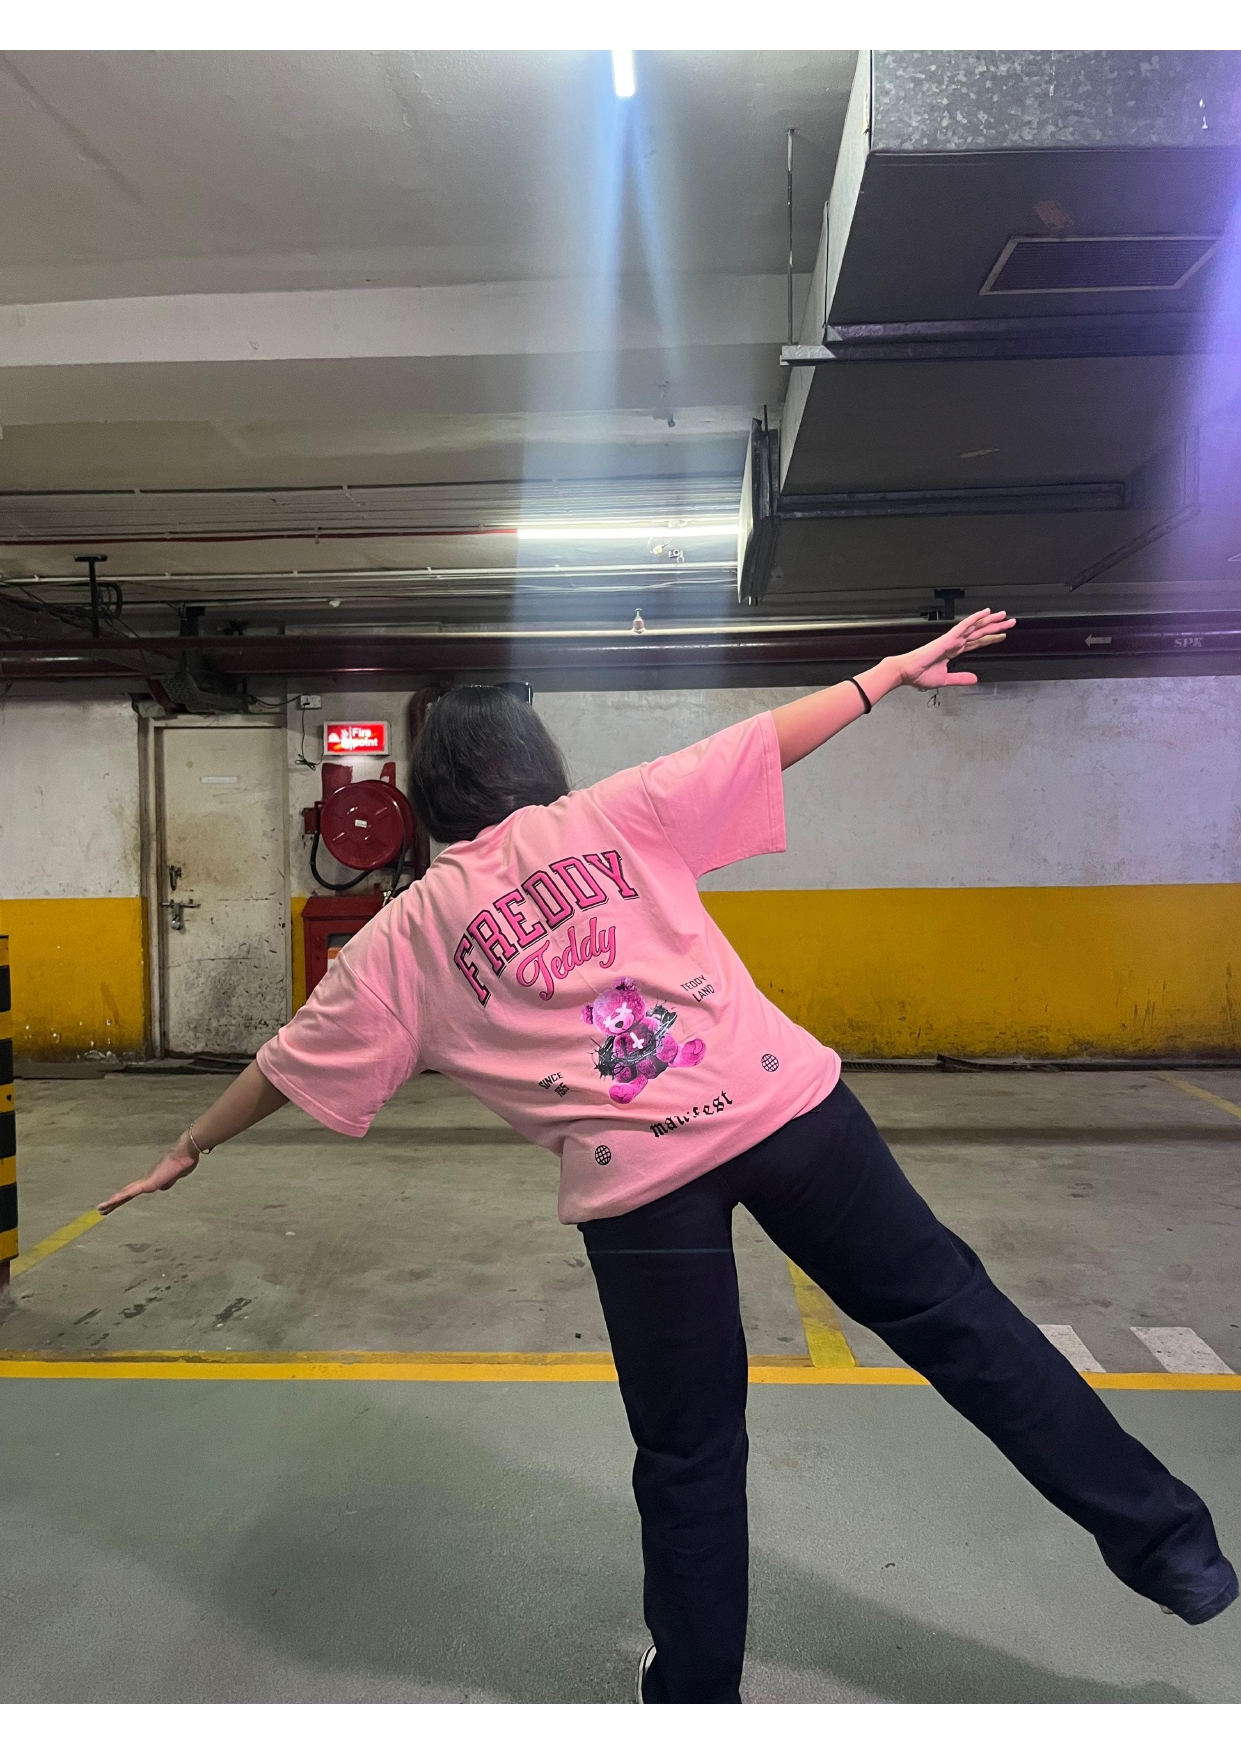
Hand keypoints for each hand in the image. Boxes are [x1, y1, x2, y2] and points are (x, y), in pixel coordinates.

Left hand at [98, 1134, 199, 1214]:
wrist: (184, 1153)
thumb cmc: (181, 1163)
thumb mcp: (174, 1177)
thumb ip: (167, 1182)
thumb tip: (162, 1187)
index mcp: (149, 1181)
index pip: (132, 1192)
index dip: (123, 1198)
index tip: (113, 1204)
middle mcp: (143, 1181)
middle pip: (125, 1193)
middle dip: (113, 1202)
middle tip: (101, 1209)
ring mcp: (145, 1181)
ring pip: (124, 1194)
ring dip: (112, 1201)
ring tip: (100, 1209)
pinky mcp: (148, 1183)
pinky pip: (130, 1193)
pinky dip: (120, 1198)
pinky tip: (111, 1202)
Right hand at [895, 607, 1014, 690]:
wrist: (906, 672)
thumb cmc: (919, 674)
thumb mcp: (946, 679)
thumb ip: (961, 678)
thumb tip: (975, 679)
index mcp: (953, 650)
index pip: (976, 642)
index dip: (989, 639)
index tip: (1001, 635)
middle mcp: (954, 642)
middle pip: (979, 632)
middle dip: (995, 627)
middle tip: (1009, 622)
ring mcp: (952, 639)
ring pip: (975, 627)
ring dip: (990, 621)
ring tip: (1003, 616)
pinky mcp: (947, 639)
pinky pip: (964, 626)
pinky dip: (975, 619)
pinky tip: (985, 613)